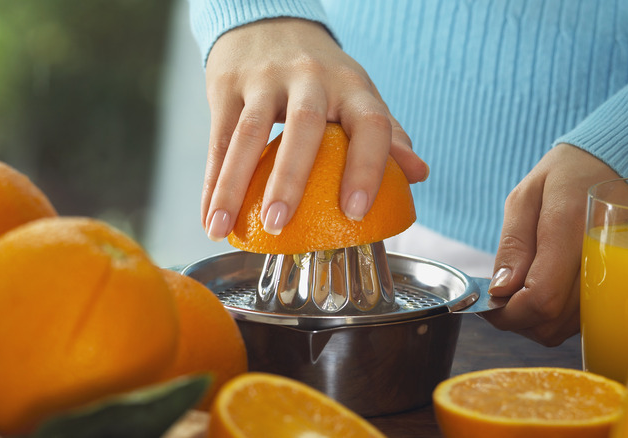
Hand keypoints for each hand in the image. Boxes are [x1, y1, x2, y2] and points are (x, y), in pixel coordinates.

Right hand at [201, 18, 427, 240]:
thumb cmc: (321, 76)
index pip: (371, 123)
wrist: (267, 24)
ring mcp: (265, 79)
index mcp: (352, 86)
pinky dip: (212, 180)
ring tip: (224, 228)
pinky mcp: (228, 85)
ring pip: (248, 133)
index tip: (357, 212)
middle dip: (290, 178)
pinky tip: (209, 216)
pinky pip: (218, 137)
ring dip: (234, 184)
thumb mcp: (357, 94)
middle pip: (303, 125)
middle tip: (280, 224)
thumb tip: (418, 175)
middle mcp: (311, 77)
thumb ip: (387, 134)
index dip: (369, 167)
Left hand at [481, 144, 620, 345]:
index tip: (488, 304)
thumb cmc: (564, 177)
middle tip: (499, 297)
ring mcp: (613, 277)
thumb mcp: (525, 198)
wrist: (614, 167)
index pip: (541, 298)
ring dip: (533, 321)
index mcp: (570, 228)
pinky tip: (543, 292)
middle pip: (551, 321)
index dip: (508, 313)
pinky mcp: (617, 288)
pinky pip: (580, 321)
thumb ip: (513, 245)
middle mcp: (599, 259)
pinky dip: (555, 318)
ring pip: (564, 328)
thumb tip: (501, 290)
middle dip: (516, 319)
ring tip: (520, 290)